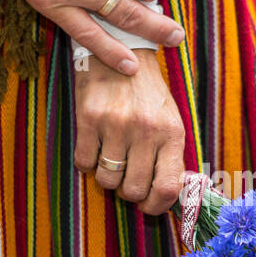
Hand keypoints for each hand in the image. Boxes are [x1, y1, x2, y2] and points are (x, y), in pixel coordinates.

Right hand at [72, 52, 184, 214]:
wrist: (122, 50)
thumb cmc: (148, 94)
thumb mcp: (170, 121)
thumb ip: (171, 158)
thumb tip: (171, 197)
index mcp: (172, 133)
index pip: (168, 188)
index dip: (156, 207)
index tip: (149, 205)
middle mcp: (145, 130)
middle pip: (133, 190)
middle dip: (128, 191)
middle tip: (127, 176)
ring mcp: (115, 125)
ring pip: (106, 180)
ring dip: (107, 177)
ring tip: (112, 158)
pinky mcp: (88, 118)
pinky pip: (83, 163)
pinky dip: (87, 162)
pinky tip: (95, 146)